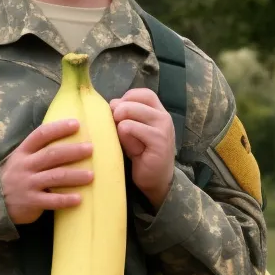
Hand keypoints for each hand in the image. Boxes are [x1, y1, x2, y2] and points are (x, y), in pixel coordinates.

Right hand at [0, 119, 93, 224]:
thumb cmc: (16, 176)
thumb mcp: (21, 158)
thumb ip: (39, 150)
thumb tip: (69, 139)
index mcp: (24, 151)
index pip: (41, 134)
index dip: (59, 128)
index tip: (77, 124)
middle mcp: (26, 165)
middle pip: (52, 155)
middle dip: (73, 151)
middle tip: (90, 149)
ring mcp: (28, 184)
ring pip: (55, 177)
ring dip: (75, 175)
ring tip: (91, 175)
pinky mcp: (31, 201)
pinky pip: (51, 201)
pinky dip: (66, 200)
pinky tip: (79, 199)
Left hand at [110, 89, 174, 207]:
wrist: (156, 180)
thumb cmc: (141, 154)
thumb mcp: (132, 130)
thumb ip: (125, 115)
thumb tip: (111, 104)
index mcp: (158, 111)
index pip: (141, 93)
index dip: (125, 100)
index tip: (120, 116)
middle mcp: (163, 116)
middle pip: (130, 101)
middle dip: (117, 115)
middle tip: (119, 132)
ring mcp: (163, 127)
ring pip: (127, 112)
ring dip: (120, 128)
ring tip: (128, 143)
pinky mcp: (158, 140)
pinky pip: (129, 128)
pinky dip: (125, 139)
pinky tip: (134, 152)